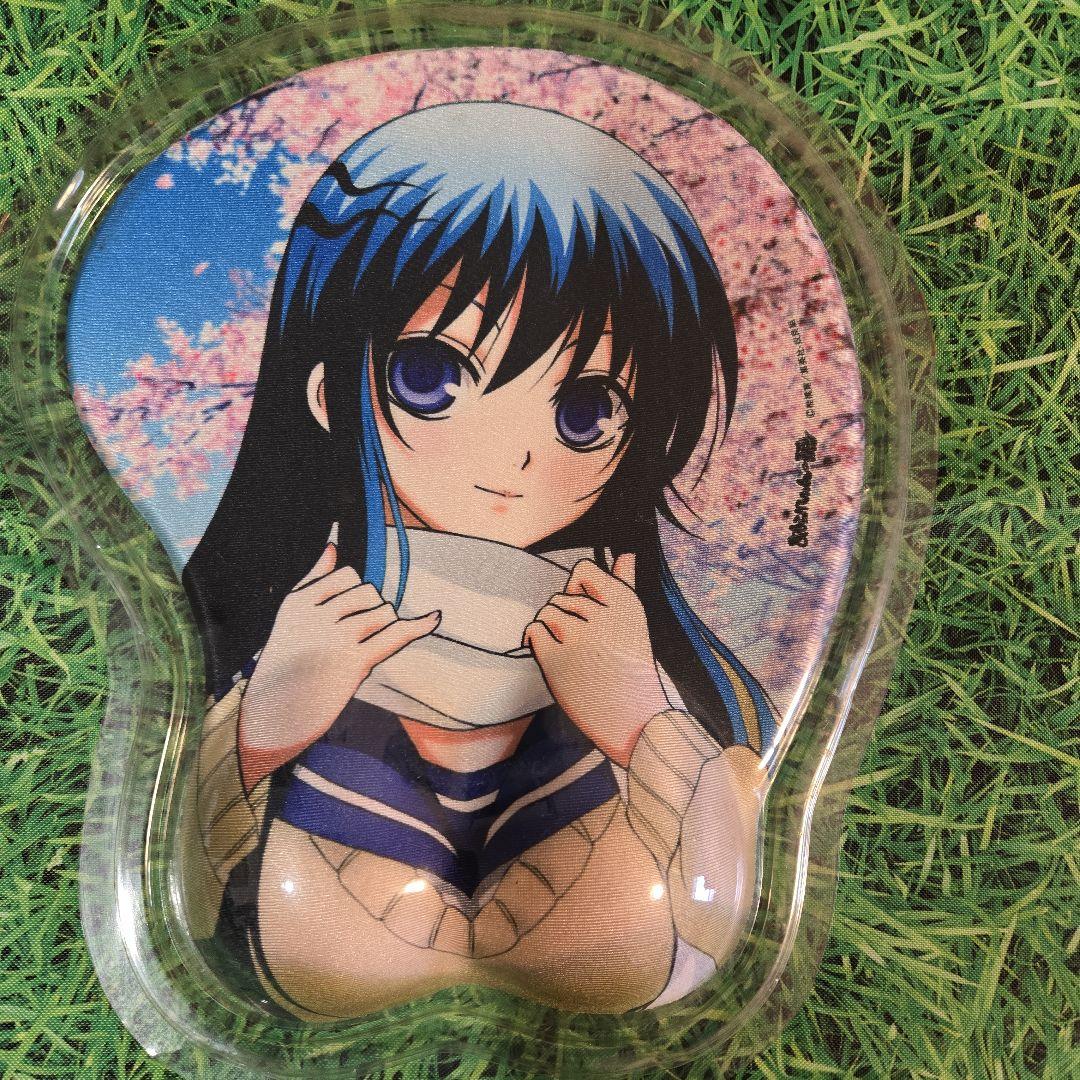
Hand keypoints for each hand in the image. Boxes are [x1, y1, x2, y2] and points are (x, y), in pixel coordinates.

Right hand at [238, 534, 439, 791]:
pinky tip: (435, 617)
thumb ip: (314, 579)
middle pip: (369, 592)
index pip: (349, 575)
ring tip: (359, 649)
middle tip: (353, 639)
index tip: (346, 617)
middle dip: (371, 610)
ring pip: (383, 611)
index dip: (356, 593)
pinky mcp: (353, 664)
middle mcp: (317, 617)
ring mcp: (335, 640)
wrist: (269, 718)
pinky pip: (394, 636)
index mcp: (299, 602)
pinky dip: (418, 627)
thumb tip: (333, 544)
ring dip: (382, 627)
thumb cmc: (284, 666)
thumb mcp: (290, 618)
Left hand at [523, 555, 669, 767]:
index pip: (582, 569)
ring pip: (546, 612)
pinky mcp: (557, 660)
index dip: (578, 589)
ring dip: (551, 632)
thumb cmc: (633, 669)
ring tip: (572, 655)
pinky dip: (538, 644)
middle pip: (560, 596)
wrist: (636, 721)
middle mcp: (602, 614)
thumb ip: (625, 585)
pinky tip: (555, 660)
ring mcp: (578, 637)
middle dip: (565, 618)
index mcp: (624, 601)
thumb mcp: (635, 622)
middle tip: (585, 648)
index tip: (589, 614)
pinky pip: (533, 632)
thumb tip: (626, 554)